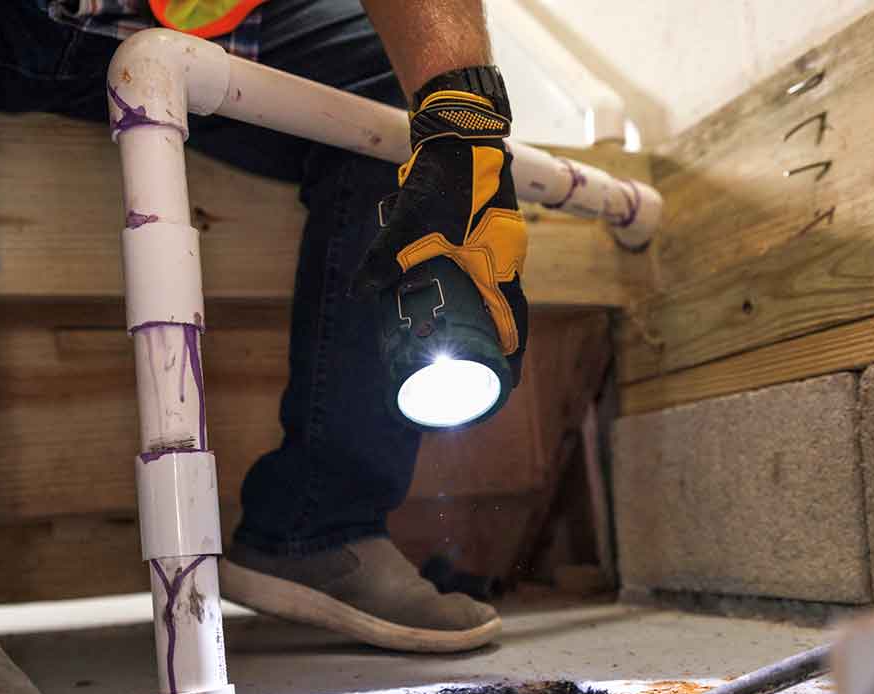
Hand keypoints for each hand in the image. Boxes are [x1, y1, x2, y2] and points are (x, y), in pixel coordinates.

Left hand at [354, 66, 529, 380]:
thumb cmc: (447, 176)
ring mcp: (497, 242)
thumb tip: (360, 293)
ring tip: (459, 340)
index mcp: (499, 261)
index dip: (512, 354)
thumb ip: (386, 255)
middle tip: (473, 371)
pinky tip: (448, 292)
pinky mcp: (484, 229)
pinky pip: (481, 269)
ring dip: (481, 316)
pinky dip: (471, 288)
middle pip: (504, 311)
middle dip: (492, 343)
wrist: (460, 129)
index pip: (513, 319)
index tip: (508, 383)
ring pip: (493, 290)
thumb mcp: (412, 220)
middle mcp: (505, 256)